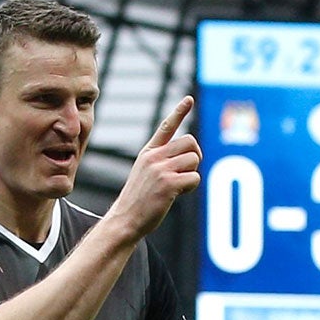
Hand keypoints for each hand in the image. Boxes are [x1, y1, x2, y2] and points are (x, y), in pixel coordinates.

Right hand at [108, 97, 201, 240]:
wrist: (125, 220)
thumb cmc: (137, 201)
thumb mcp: (145, 174)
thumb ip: (162, 161)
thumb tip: (190, 156)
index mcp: (148, 152)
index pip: (166, 127)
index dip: (179, 112)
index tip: (189, 99)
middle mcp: (154, 157)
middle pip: (190, 142)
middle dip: (195, 156)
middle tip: (187, 170)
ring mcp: (161, 170)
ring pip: (193, 160)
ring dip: (192, 173)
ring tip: (178, 186)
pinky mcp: (168, 184)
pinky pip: (194, 177)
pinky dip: (191, 187)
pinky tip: (178, 194)